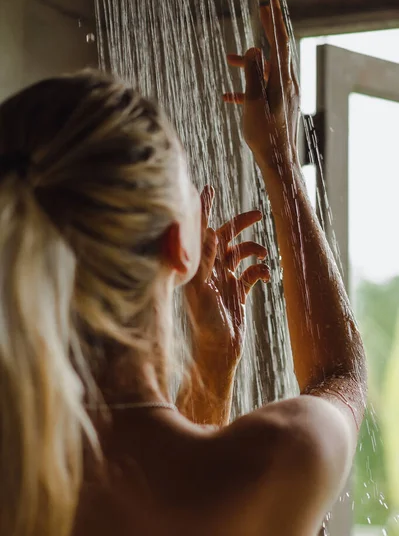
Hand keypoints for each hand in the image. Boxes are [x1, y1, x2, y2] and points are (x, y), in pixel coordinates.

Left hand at [184, 185, 269, 374]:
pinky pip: (252, 273)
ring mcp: (225, 280)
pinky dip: (261, 271)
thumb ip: (205, 262)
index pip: (202, 232)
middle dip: (240, 225)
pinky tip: (266, 277)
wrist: (218, 352)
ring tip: (263, 255)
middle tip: (257, 214)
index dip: (205, 210)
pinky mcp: (238, 292)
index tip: (209, 189)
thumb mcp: (203, 292)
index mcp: (200, 267)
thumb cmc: (205, 325)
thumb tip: (209, 232)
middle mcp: (211, 270)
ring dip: (254, 249)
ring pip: (241, 254)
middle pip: (225, 238)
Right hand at [223, 0, 299, 168]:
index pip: (280, 44)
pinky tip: (228, 97)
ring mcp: (285, 97)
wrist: (278, 163)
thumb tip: (255, 48)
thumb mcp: (254, 102)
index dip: (274, 22)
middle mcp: (288, 86)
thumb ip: (253, 74)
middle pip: (277, 53)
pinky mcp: (279, 109)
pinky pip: (263, 91)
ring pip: (267, 72)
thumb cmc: (265, 135)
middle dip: (266, 34)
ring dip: (249, 65)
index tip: (269, 4)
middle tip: (261, 13)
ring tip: (229, 60)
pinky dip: (248, 89)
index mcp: (283, 81)